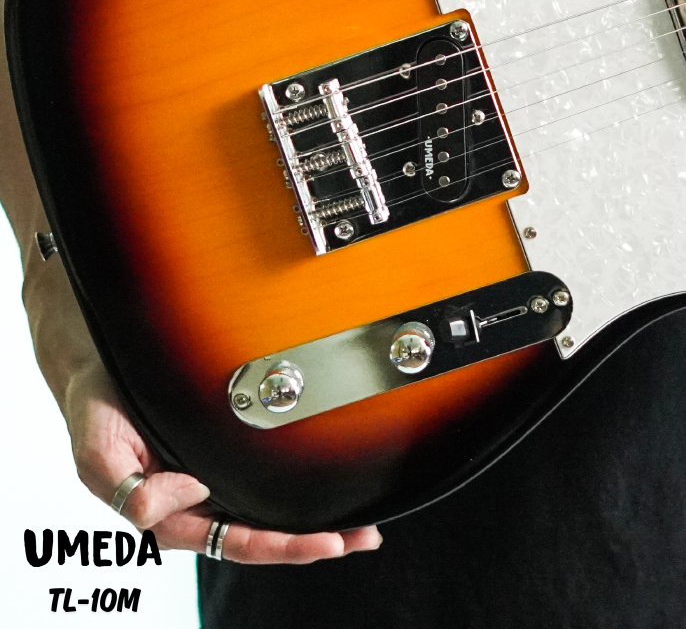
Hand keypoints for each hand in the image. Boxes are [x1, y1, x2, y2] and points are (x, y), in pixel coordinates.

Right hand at [66, 359, 381, 562]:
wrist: (102, 363)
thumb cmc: (98, 410)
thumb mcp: (98, 451)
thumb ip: (126, 486)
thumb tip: (176, 500)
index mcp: (170, 513)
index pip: (235, 540)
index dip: (281, 546)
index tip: (325, 544)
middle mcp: (200, 499)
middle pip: (264, 532)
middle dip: (315, 540)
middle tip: (363, 538)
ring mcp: (216, 475)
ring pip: (272, 507)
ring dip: (316, 518)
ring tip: (361, 525)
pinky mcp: (227, 447)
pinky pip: (268, 472)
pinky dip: (301, 482)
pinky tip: (330, 482)